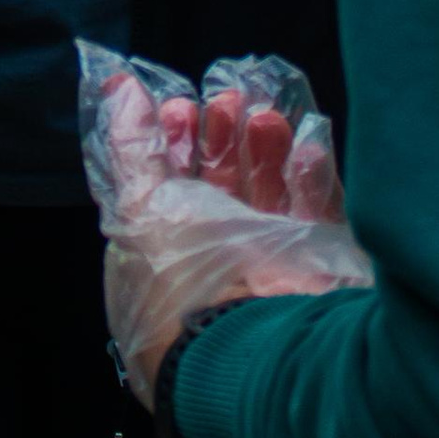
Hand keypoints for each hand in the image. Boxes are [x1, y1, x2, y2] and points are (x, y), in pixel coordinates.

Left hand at [88, 65, 373, 408]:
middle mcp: (219, 265)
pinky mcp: (324, 269)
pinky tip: (305, 142)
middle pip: (226, 190)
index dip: (175, 146)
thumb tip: (114, 88)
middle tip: (227, 97)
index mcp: (166, 261)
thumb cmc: (180, 285)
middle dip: (223, 140)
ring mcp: (273, 269)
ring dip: (266, 150)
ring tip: (263, 113)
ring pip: (273, 196)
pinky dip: (313, 175)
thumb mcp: (139, 209)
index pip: (171, 193)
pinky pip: (321, 213)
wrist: (252, 349)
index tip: (181, 105)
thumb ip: (131, 149)